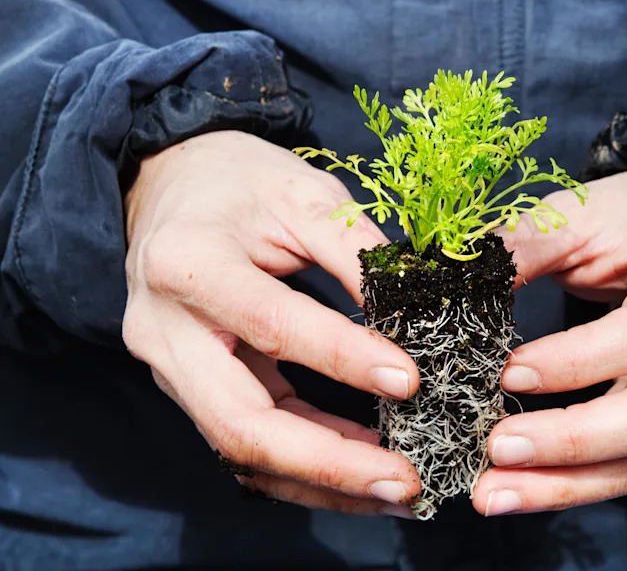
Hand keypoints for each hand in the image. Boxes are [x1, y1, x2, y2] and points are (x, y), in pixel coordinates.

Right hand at [123, 131, 420, 516]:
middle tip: (405, 481)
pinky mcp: (189, 388)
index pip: (273, 325)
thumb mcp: (302, 194)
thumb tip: (418, 314)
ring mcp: (169, 368)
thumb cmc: (240, 182)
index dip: (344, 359)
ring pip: (240, 450)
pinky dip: (304, 465)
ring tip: (395, 490)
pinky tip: (359, 471)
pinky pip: (245, 441)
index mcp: (188, 263)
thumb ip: (356, 251)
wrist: (169, 187)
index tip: (412, 381)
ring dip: (322, 480)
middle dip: (328, 463)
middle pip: (239, 423)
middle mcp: (164, 330)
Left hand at [473, 171, 626, 515]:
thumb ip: (524, 246)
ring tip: (493, 493)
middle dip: (574, 441)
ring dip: (570, 484)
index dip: (577, 361)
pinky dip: (579, 485)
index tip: (507, 370)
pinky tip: (524, 489)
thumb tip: (451, 285)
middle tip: (495, 449)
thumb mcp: (579, 213)